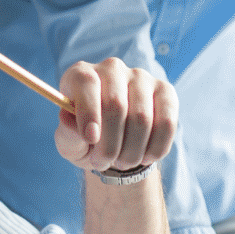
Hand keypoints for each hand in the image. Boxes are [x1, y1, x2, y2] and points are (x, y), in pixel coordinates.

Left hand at [53, 57, 177, 176]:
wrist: (115, 144)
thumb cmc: (86, 139)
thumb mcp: (69, 142)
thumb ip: (68, 134)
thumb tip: (74, 124)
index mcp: (81, 75)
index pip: (86, 83)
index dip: (88, 111)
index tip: (90, 139)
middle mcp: (112, 69)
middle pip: (115, 104)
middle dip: (109, 144)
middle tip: (102, 163)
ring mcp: (141, 78)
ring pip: (142, 118)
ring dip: (131, 151)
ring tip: (121, 162)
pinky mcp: (166, 92)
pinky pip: (167, 123)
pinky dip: (155, 148)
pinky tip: (144, 157)